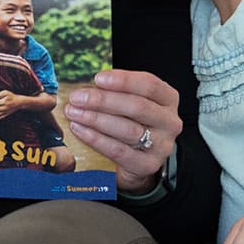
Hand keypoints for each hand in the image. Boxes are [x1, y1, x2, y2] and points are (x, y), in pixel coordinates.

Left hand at [64, 69, 181, 193]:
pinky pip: (118, 151)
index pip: (149, 85)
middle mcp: (169, 121)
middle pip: (137, 107)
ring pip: (127, 129)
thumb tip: (86, 86)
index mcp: (167, 99)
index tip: (98, 78)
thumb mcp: (130, 102)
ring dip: (96, 119)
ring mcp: (161, 145)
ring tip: (74, 113)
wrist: (139, 159)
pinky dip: (96, 139)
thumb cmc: (133, 122)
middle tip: (77, 98)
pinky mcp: (148, 165)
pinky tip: (80, 130)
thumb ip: (115, 92)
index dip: (123, 80)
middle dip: (103, 101)